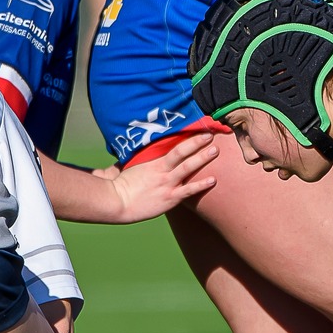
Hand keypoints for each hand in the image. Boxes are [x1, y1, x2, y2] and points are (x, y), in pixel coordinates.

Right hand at [96, 133, 217, 222]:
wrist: (117, 203)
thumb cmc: (117, 186)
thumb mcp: (124, 167)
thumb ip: (131, 161)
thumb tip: (126, 154)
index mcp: (152, 162)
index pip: (171, 146)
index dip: (185, 138)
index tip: (195, 130)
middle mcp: (162, 171)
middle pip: (182, 152)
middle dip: (197, 142)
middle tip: (210, 134)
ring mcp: (167, 184)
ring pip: (188, 167)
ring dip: (203, 158)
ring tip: (216, 150)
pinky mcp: (170, 198)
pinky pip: (189, 190)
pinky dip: (202, 185)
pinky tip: (213, 180)